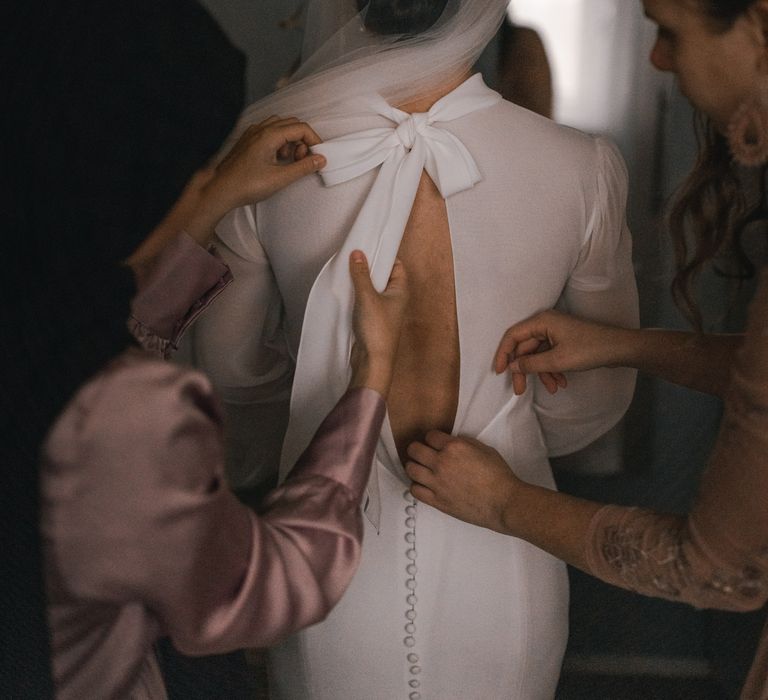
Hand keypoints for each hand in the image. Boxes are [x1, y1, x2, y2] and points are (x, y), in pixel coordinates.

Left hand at [127, 116, 325, 272]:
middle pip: (291, 124)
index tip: (318, 156)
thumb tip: (320, 160)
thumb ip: (303, 167)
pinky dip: (279, 142)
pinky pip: (268, 133)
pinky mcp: (247, 141)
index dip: (314, 140)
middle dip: (303, 140)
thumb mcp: (280, 178)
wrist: (220, 190)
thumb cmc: (246, 185)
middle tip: (304, 160)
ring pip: (280, 127)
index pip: (301, 128)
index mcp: (269, 135)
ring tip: (289, 161)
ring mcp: (252, 133)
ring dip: (290, 140)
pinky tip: (276, 160)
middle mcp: (260, 129)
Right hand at [349, 251, 407, 397]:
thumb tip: (358, 254)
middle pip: (384, 276)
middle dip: (370, 268)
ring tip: (348, 272)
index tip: (370, 247)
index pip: (397, 266)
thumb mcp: (367, 296)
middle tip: (355, 257)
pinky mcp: (372, 320)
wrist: (372, 361)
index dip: (385, 256)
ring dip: (362, 282)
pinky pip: (365, 301)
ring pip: (373, 289)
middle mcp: (395, 300)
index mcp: (401, 291)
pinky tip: (347, 292)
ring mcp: (384, 311)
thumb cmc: (377, 331)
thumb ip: (361, 274)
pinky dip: (357, 296)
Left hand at [405, 431, 518, 533]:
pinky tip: (424, 485)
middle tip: (422, 453)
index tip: (434, 443)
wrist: (503, 502)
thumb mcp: (484, 449)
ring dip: (414, 466)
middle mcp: (441, 462)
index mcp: (454, 447)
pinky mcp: (437, 500)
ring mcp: (437, 482)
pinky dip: (416, 486)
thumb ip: (464, 443)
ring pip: (411, 469)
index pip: (430, 436)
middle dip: (417, 449)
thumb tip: (452, 442)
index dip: (432, 438)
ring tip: (420, 468)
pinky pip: (415, 490)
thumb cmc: (499, 475)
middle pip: (414, 450)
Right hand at [494, 310, 618, 395]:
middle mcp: (546, 325)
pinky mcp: (564, 342)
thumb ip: (532, 364)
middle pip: (525, 349)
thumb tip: (513, 367)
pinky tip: (561, 383)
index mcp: (542, 322)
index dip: (503, 354)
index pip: (513, 336)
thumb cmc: (589, 349)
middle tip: (519, 391)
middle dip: (524, 371)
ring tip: (552, 389)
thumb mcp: (557, 360)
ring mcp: (555, 333)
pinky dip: (552, 370)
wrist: (619, 348)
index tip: (500, 372)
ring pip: (538, 355)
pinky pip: (549, 357)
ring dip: (542, 373)